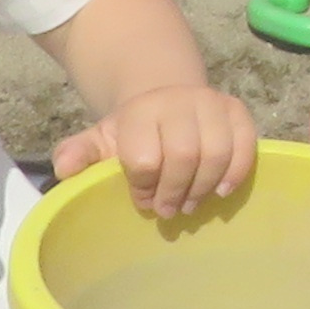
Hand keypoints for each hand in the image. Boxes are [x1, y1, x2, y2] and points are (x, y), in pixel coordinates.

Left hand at [56, 80, 257, 220]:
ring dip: (205, 187)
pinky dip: (236, 172)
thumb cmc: (133, 131)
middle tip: (169, 210)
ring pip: (217, 151)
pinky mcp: (236, 110)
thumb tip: (63, 170)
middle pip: (184, 154)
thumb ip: (79, 152)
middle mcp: (178, 101)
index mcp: (140, 111)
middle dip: (175, 191)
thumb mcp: (100, 138)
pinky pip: (246, 143)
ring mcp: (211, 103)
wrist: (165, 97)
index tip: (142, 201)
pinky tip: (222, 191)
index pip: (144, 157)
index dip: (143, 187)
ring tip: (192, 203)